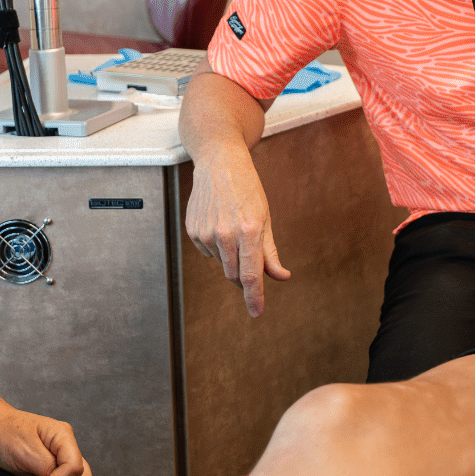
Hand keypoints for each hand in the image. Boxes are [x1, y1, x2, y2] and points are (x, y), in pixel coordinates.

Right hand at [185, 137, 289, 316]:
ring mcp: (206, 233)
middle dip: (244, 277)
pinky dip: (217, 246)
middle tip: (251, 262)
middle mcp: (225, 234)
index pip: (250, 274)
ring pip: (222, 263)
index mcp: (249, 230)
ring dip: (231, 257)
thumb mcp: (265, 218)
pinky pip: (208, 252)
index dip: (254, 297)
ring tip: (234, 229)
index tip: (256, 313)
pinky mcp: (193, 231)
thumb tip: (281, 276)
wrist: (219, 162)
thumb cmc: (247, 189)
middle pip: (235, 274)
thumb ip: (270, 252)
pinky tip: (219, 223)